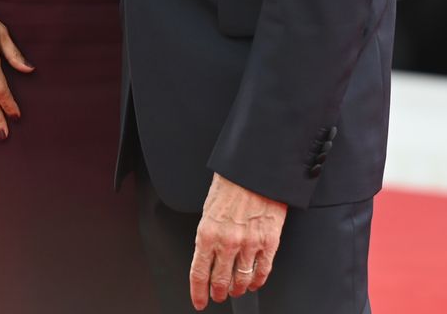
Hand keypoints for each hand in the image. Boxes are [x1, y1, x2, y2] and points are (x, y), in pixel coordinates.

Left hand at [189, 174, 286, 309]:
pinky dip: (257, 281)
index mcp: (207, 232)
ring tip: (235, 290)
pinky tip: (254, 282)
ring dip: (237, 289)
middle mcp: (227, 242)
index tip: (200, 301)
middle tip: (218, 295)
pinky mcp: (269, 242)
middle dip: (218, 292)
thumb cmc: (231, 182)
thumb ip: (208, 232)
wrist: (255, 169)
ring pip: (242, 280)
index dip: (199, 292)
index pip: (199, 273)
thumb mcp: (209, 207)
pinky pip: (263, 271)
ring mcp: (249, 244)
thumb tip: (207, 252)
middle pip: (221, 281)